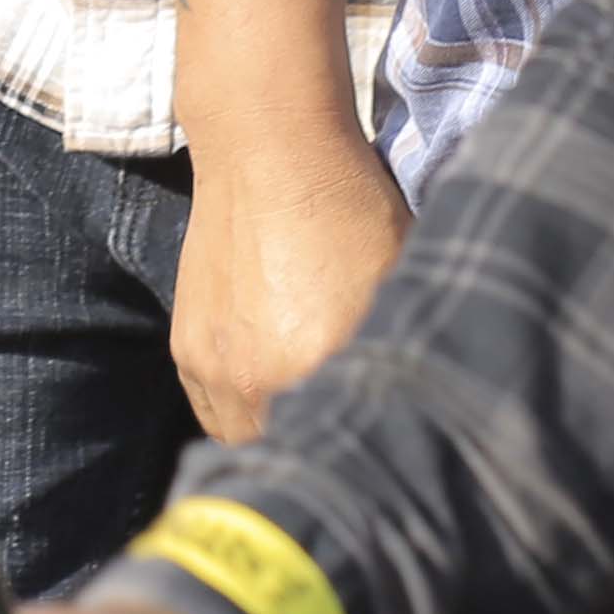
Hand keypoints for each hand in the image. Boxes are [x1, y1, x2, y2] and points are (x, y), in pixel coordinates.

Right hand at [174, 121, 408, 439]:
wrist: (269, 151)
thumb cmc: (350, 211)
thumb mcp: (402, 286)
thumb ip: (404, 355)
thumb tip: (426, 407)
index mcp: (312, 370)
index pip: (336, 456)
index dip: (363, 462)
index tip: (381, 452)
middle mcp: (252, 380)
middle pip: (284, 460)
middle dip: (313, 451)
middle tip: (345, 432)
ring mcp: (210, 364)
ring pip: (239, 439)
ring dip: (270, 434)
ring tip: (305, 409)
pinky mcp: (187, 344)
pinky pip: (209, 405)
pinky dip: (237, 406)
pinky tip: (268, 380)